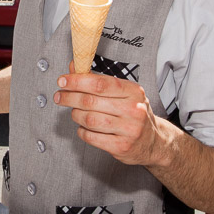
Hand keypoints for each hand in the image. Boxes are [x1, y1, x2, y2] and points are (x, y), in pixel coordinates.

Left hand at [53, 62, 167, 166]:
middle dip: (70, 98)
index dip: (77, 81)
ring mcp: (129, 129)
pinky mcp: (122, 146)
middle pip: (91, 101)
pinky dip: (82, 131)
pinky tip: (84, 127)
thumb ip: (98, 80)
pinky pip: (92, 137)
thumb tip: (75, 67)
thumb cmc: (134, 113)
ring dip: (76, 115)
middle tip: (59, 97)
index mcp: (133, 91)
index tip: (62, 81)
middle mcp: (133, 109)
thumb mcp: (123, 93)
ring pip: (89, 120)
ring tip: (75, 112)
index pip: (99, 83)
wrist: (153, 142)